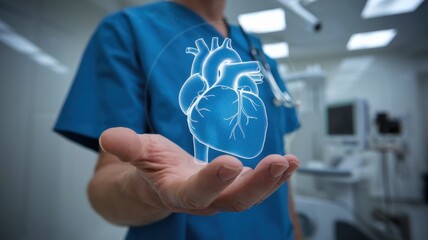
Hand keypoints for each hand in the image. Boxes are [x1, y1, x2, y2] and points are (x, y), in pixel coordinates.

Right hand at [99, 127, 299, 214]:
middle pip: (234, 201)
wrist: (162, 182)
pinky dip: (276, 175)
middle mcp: (204, 200)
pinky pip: (257, 184)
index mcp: (178, 193)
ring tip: (290, 161)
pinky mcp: (234, 186)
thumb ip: (127, 147)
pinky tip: (291, 162)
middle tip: (278, 163)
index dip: (212, 181)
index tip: (230, 163)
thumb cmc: (151, 167)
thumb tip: (108, 136)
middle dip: (257, 184)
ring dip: (272, 180)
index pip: (196, 192)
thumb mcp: (138, 153)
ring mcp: (222, 196)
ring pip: (250, 195)